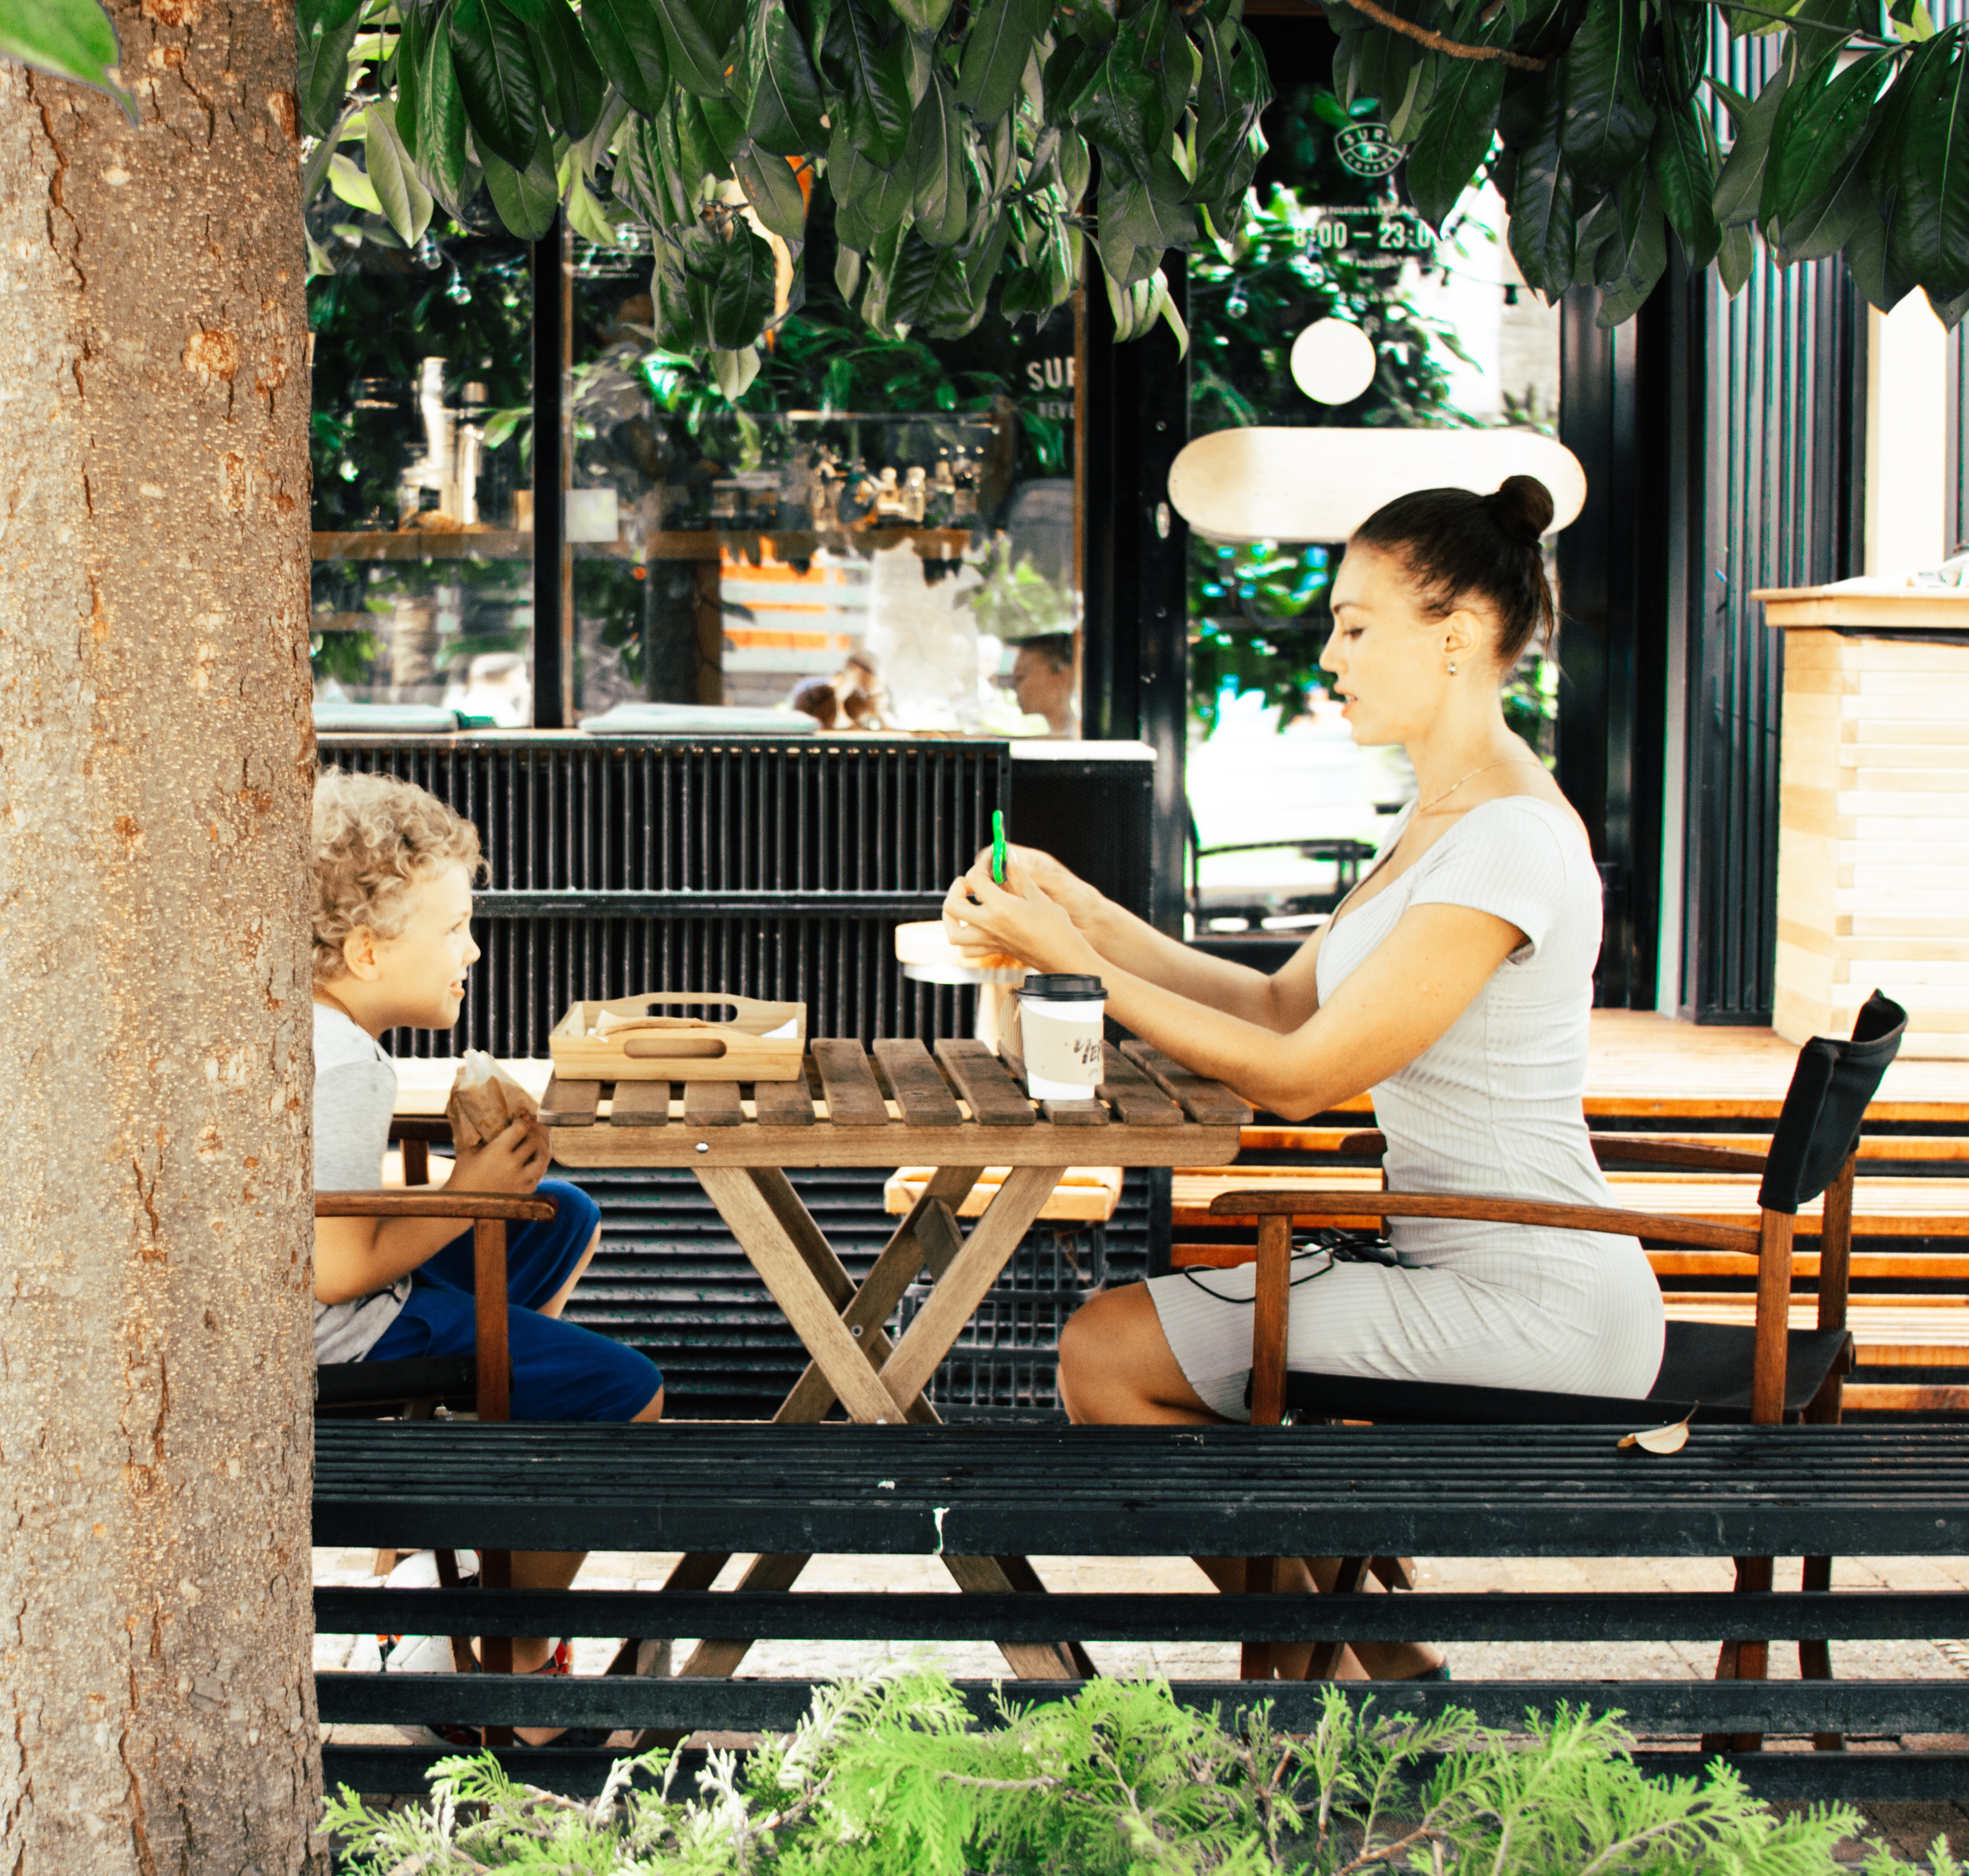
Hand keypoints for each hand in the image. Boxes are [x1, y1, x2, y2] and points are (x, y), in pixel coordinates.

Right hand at [450, 1117, 548, 1194]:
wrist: (462, 1203)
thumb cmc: (462, 1175)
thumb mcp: (470, 1151)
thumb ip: (487, 1139)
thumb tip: (501, 1128)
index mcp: (497, 1152)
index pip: (520, 1129)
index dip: (521, 1121)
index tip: (518, 1120)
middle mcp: (512, 1165)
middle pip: (533, 1142)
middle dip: (533, 1131)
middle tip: (529, 1128)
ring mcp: (520, 1180)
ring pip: (543, 1159)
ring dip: (542, 1148)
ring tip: (536, 1143)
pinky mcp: (523, 1192)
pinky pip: (539, 1175)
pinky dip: (539, 1166)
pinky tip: (533, 1160)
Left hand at [941, 854, 1098, 975]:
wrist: (1063, 957)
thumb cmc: (1056, 927)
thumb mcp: (1037, 895)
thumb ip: (1017, 874)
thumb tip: (1006, 857)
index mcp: (1000, 908)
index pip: (975, 878)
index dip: (982, 862)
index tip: (993, 858)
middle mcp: (989, 926)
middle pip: (952, 906)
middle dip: (957, 888)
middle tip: (971, 881)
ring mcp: (989, 941)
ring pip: (953, 933)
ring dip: (953, 916)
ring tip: (966, 904)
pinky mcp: (994, 950)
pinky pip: (966, 949)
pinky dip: (964, 937)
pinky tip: (976, 925)